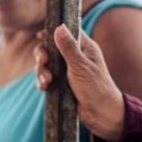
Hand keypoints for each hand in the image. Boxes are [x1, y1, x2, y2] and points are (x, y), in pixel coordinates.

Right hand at [35, 25, 124, 141]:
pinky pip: (46, 78)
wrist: (101, 114)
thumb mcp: (81, 66)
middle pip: (51, 48)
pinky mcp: (61, 84)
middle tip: (43, 61)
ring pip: (46, 64)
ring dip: (42, 71)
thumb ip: (68, 47)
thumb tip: (59, 27)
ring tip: (47, 81)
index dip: (52, 33)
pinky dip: (43, 81)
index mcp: (84, 48)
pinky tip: (44, 87)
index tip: (41, 36)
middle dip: (43, 54)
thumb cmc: (96, 87)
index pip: (66, 33)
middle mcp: (75, 57)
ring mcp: (67, 71)